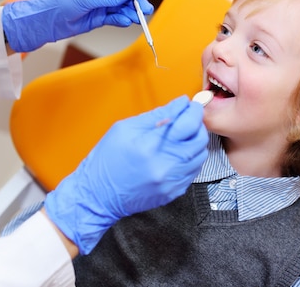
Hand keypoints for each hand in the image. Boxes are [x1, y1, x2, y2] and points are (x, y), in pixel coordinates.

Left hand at [1, 0, 153, 51]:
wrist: (49, 20)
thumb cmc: (64, 2)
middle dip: (136, 1)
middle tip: (146, 9)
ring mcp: (101, 5)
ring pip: (122, 7)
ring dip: (131, 12)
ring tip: (139, 18)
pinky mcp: (99, 18)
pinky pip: (115, 18)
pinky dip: (122, 20)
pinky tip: (127, 21)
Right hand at [44, 96, 208, 253]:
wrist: (98, 195)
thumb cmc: (107, 160)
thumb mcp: (124, 128)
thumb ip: (156, 115)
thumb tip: (180, 103)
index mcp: (148, 146)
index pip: (185, 122)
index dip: (193, 110)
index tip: (191, 105)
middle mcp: (163, 166)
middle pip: (199, 139)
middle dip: (197, 124)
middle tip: (187, 119)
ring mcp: (170, 182)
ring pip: (200, 155)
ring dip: (194, 142)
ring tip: (180, 137)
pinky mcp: (174, 192)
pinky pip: (194, 171)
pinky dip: (189, 159)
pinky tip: (175, 154)